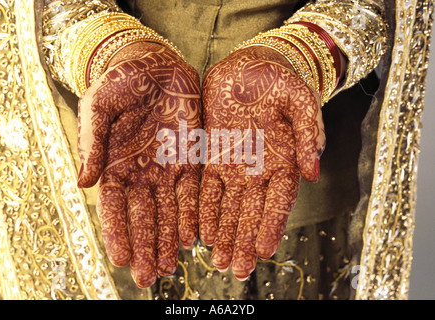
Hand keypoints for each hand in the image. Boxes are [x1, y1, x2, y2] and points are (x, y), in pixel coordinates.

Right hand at [77, 42, 201, 287]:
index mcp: (115, 164)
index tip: (122, 260)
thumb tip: (82, 183)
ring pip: (168, 211)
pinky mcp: (191, 158)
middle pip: (143, 217)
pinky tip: (194, 236)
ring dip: (170, 238)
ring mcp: (166, 167)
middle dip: (146, 246)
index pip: (114, 207)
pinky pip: (192, 191)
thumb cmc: (121, 82)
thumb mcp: (99, 107)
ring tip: (172, 265)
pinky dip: (192, 214)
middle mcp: (141, 172)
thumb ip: (92, 143)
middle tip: (150, 277)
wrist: (155, 64)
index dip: (117, 233)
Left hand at [199, 46, 325, 279]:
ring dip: (224, 234)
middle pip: (251, 212)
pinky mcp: (212, 155)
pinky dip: (205, 211)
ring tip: (219, 261)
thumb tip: (313, 172)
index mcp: (284, 161)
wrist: (252, 65)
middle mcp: (259, 169)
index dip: (271, 226)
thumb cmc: (281, 81)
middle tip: (238, 269)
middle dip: (244, 241)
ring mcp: (235, 164)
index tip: (264, 251)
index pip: (279, 201)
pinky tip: (202, 232)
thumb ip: (309, 135)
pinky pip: (207, 187)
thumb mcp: (301, 102)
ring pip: (228, 207)